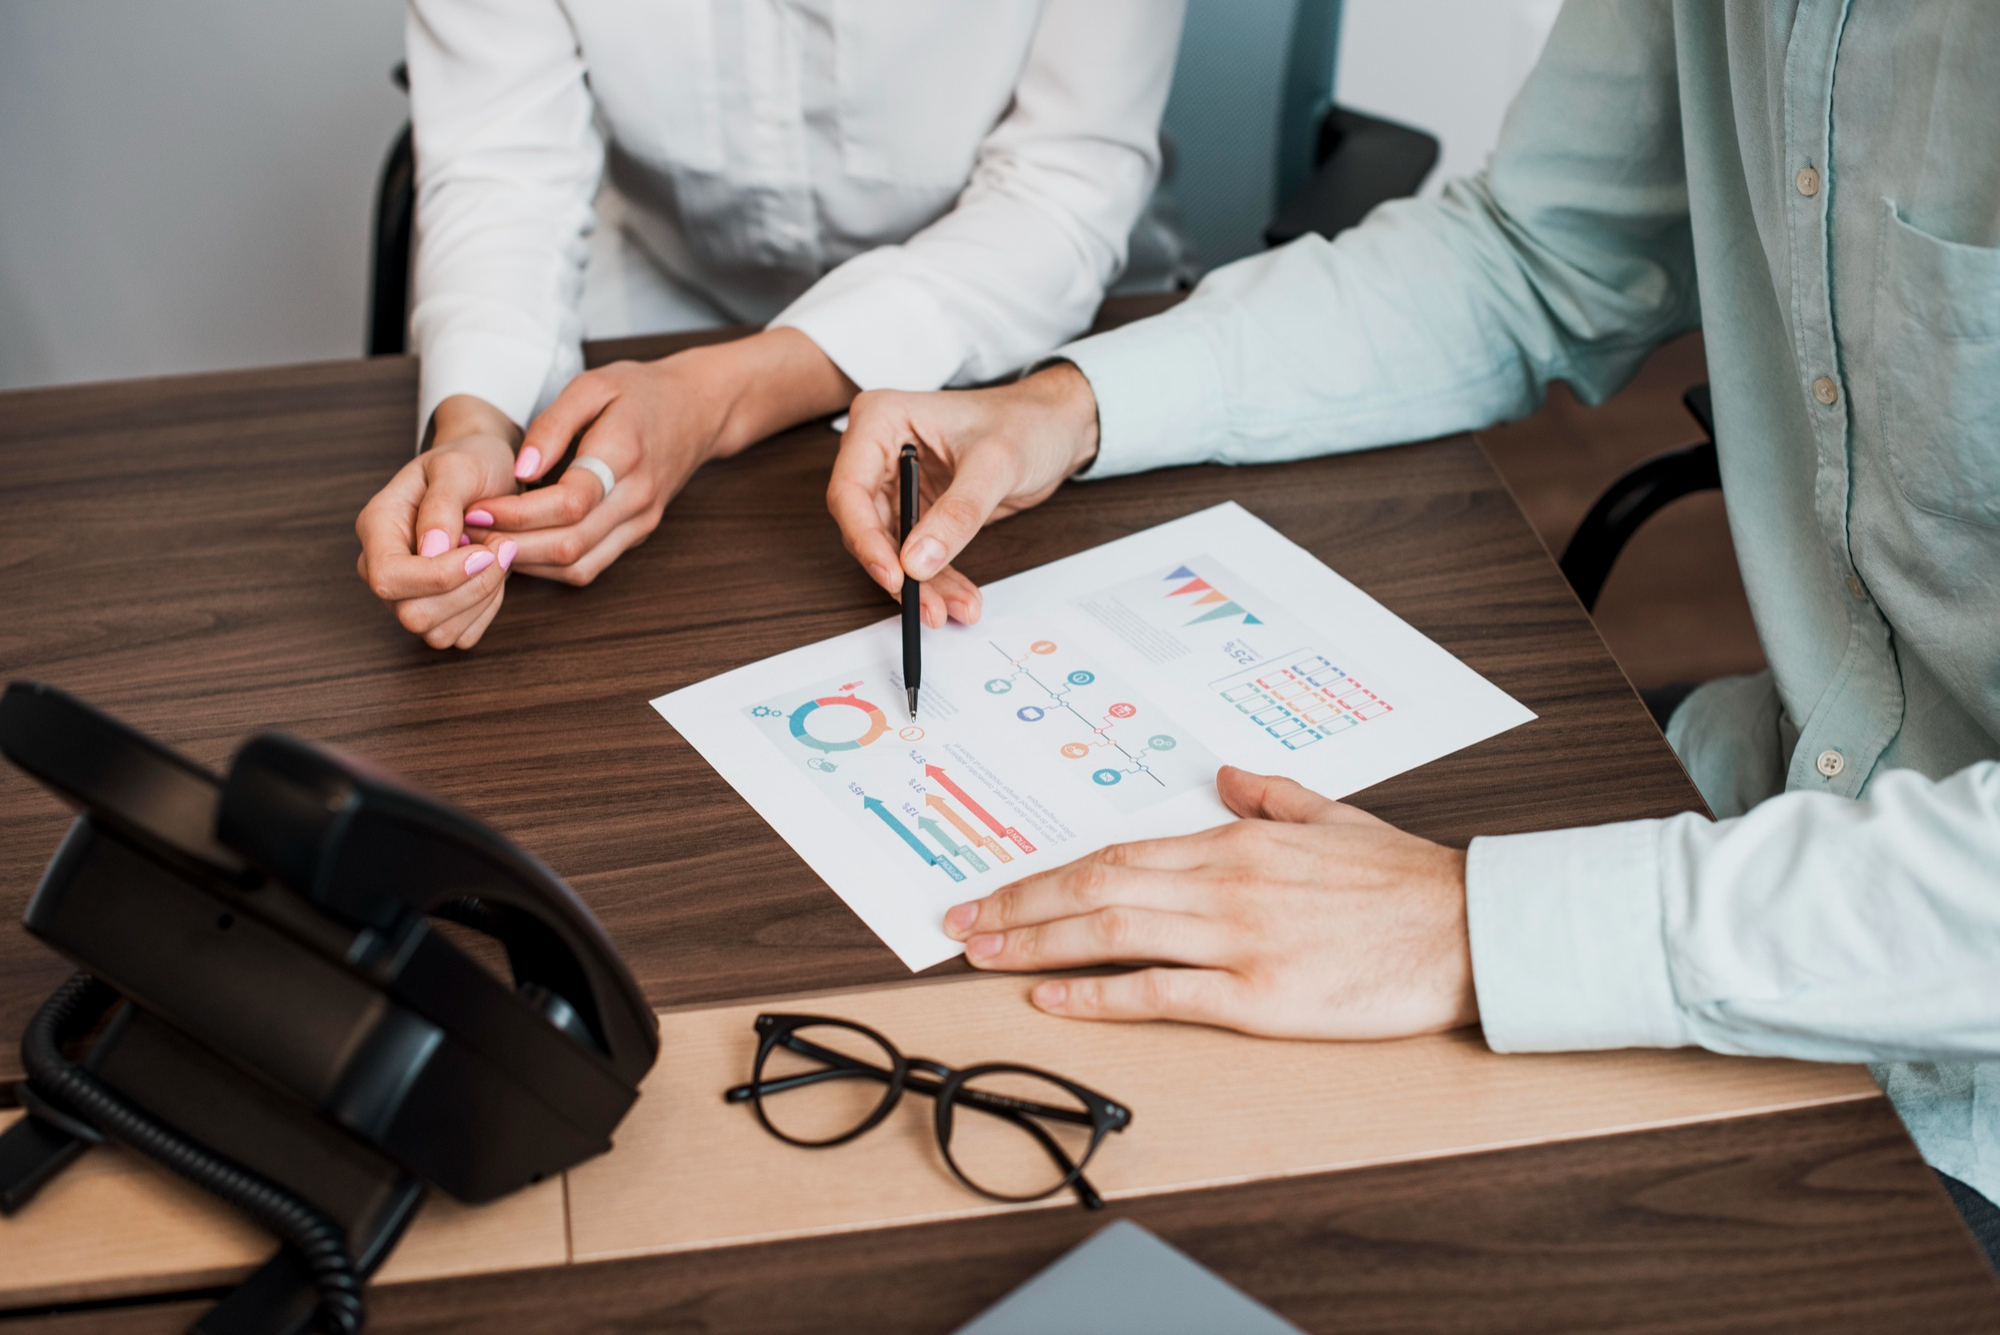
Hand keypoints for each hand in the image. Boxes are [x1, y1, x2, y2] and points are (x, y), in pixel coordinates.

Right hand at [355, 394, 522, 648]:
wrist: (487, 474)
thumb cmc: (470, 463)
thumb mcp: (458, 466)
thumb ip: (441, 505)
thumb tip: (430, 550)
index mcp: (377, 527)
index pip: (388, 578)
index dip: (439, 576)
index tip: (484, 551)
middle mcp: (383, 567)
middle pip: (414, 615)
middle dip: (471, 588)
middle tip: (504, 546)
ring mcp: (407, 594)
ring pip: (439, 633)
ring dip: (483, 598)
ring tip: (501, 554)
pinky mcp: (438, 613)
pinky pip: (461, 636)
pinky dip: (486, 610)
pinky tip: (494, 575)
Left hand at [470, 327, 855, 585]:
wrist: (700, 410)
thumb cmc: (641, 392)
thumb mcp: (593, 385)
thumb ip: (553, 425)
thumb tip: (520, 470)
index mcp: (625, 454)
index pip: (570, 502)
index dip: (517, 513)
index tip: (475, 507)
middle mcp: (638, 496)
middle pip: (570, 543)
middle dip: (511, 544)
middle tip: (467, 533)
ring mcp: (641, 520)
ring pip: (579, 565)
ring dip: (527, 563)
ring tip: (486, 544)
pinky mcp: (638, 533)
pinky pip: (590, 565)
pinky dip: (550, 566)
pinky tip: (520, 548)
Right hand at [826, 361, 1100, 627]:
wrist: (1055, 429)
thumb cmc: (1027, 422)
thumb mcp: (996, 463)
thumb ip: (957, 512)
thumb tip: (918, 560)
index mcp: (881, 421)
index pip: (850, 488)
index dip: (864, 536)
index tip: (894, 574)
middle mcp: (879, 453)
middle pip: (865, 526)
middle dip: (896, 571)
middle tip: (925, 605)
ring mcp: (898, 485)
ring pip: (891, 548)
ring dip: (920, 584)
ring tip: (950, 609)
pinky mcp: (918, 511)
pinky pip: (917, 555)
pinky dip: (937, 580)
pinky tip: (957, 598)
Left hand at [940, 766, 1476, 1039]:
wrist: (1471, 928)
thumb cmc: (1405, 880)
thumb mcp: (1332, 815)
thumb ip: (1272, 795)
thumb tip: (1227, 776)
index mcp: (1238, 841)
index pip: (1118, 853)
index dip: (1048, 874)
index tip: (1001, 889)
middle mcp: (1224, 883)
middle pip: (1095, 887)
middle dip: (1018, 905)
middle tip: (960, 921)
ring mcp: (1238, 940)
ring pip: (1111, 932)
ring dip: (1036, 943)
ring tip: (983, 953)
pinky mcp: (1260, 996)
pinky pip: (1160, 993)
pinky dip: (1098, 995)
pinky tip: (1054, 999)